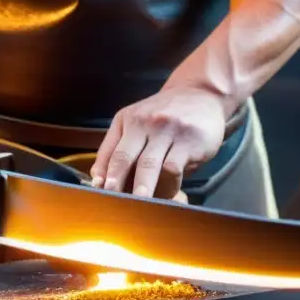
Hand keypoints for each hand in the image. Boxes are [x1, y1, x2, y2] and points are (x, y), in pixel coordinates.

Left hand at [90, 86, 227, 200]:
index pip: (109, 152)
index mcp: (126, 120)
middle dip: (117, 181)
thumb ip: (118, 148)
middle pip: (124, 157)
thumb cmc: (164, 117)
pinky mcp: (189, 140)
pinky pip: (173, 167)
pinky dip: (169, 184)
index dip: (102, 174)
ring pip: (149, 165)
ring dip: (143, 187)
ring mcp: (166, 130)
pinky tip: (170, 192)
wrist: (201, 95)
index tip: (98, 193)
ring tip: (139, 205)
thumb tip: (98, 180)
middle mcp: (143, 123)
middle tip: (112, 201)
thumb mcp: (136, 123)